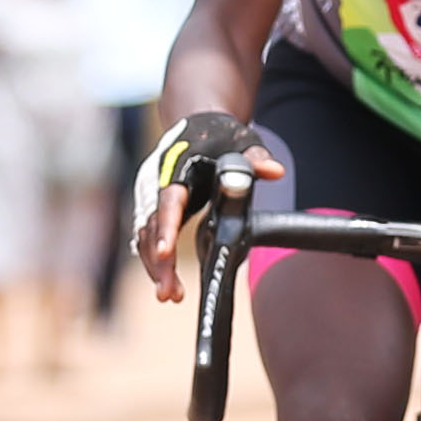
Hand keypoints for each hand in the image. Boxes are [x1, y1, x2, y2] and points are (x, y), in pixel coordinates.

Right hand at [132, 110, 261, 301]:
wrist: (196, 124)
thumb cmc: (220, 134)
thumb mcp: (242, 141)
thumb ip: (256, 158)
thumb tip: (275, 171)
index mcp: (176, 166)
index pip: (168, 199)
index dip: (167, 226)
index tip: (166, 252)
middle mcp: (155, 182)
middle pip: (152, 226)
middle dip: (158, 261)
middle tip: (168, 292)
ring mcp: (150, 196)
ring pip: (145, 236)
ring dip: (155, 267)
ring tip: (170, 296)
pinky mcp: (152, 209)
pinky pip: (147, 239)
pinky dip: (155, 262)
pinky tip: (169, 287)